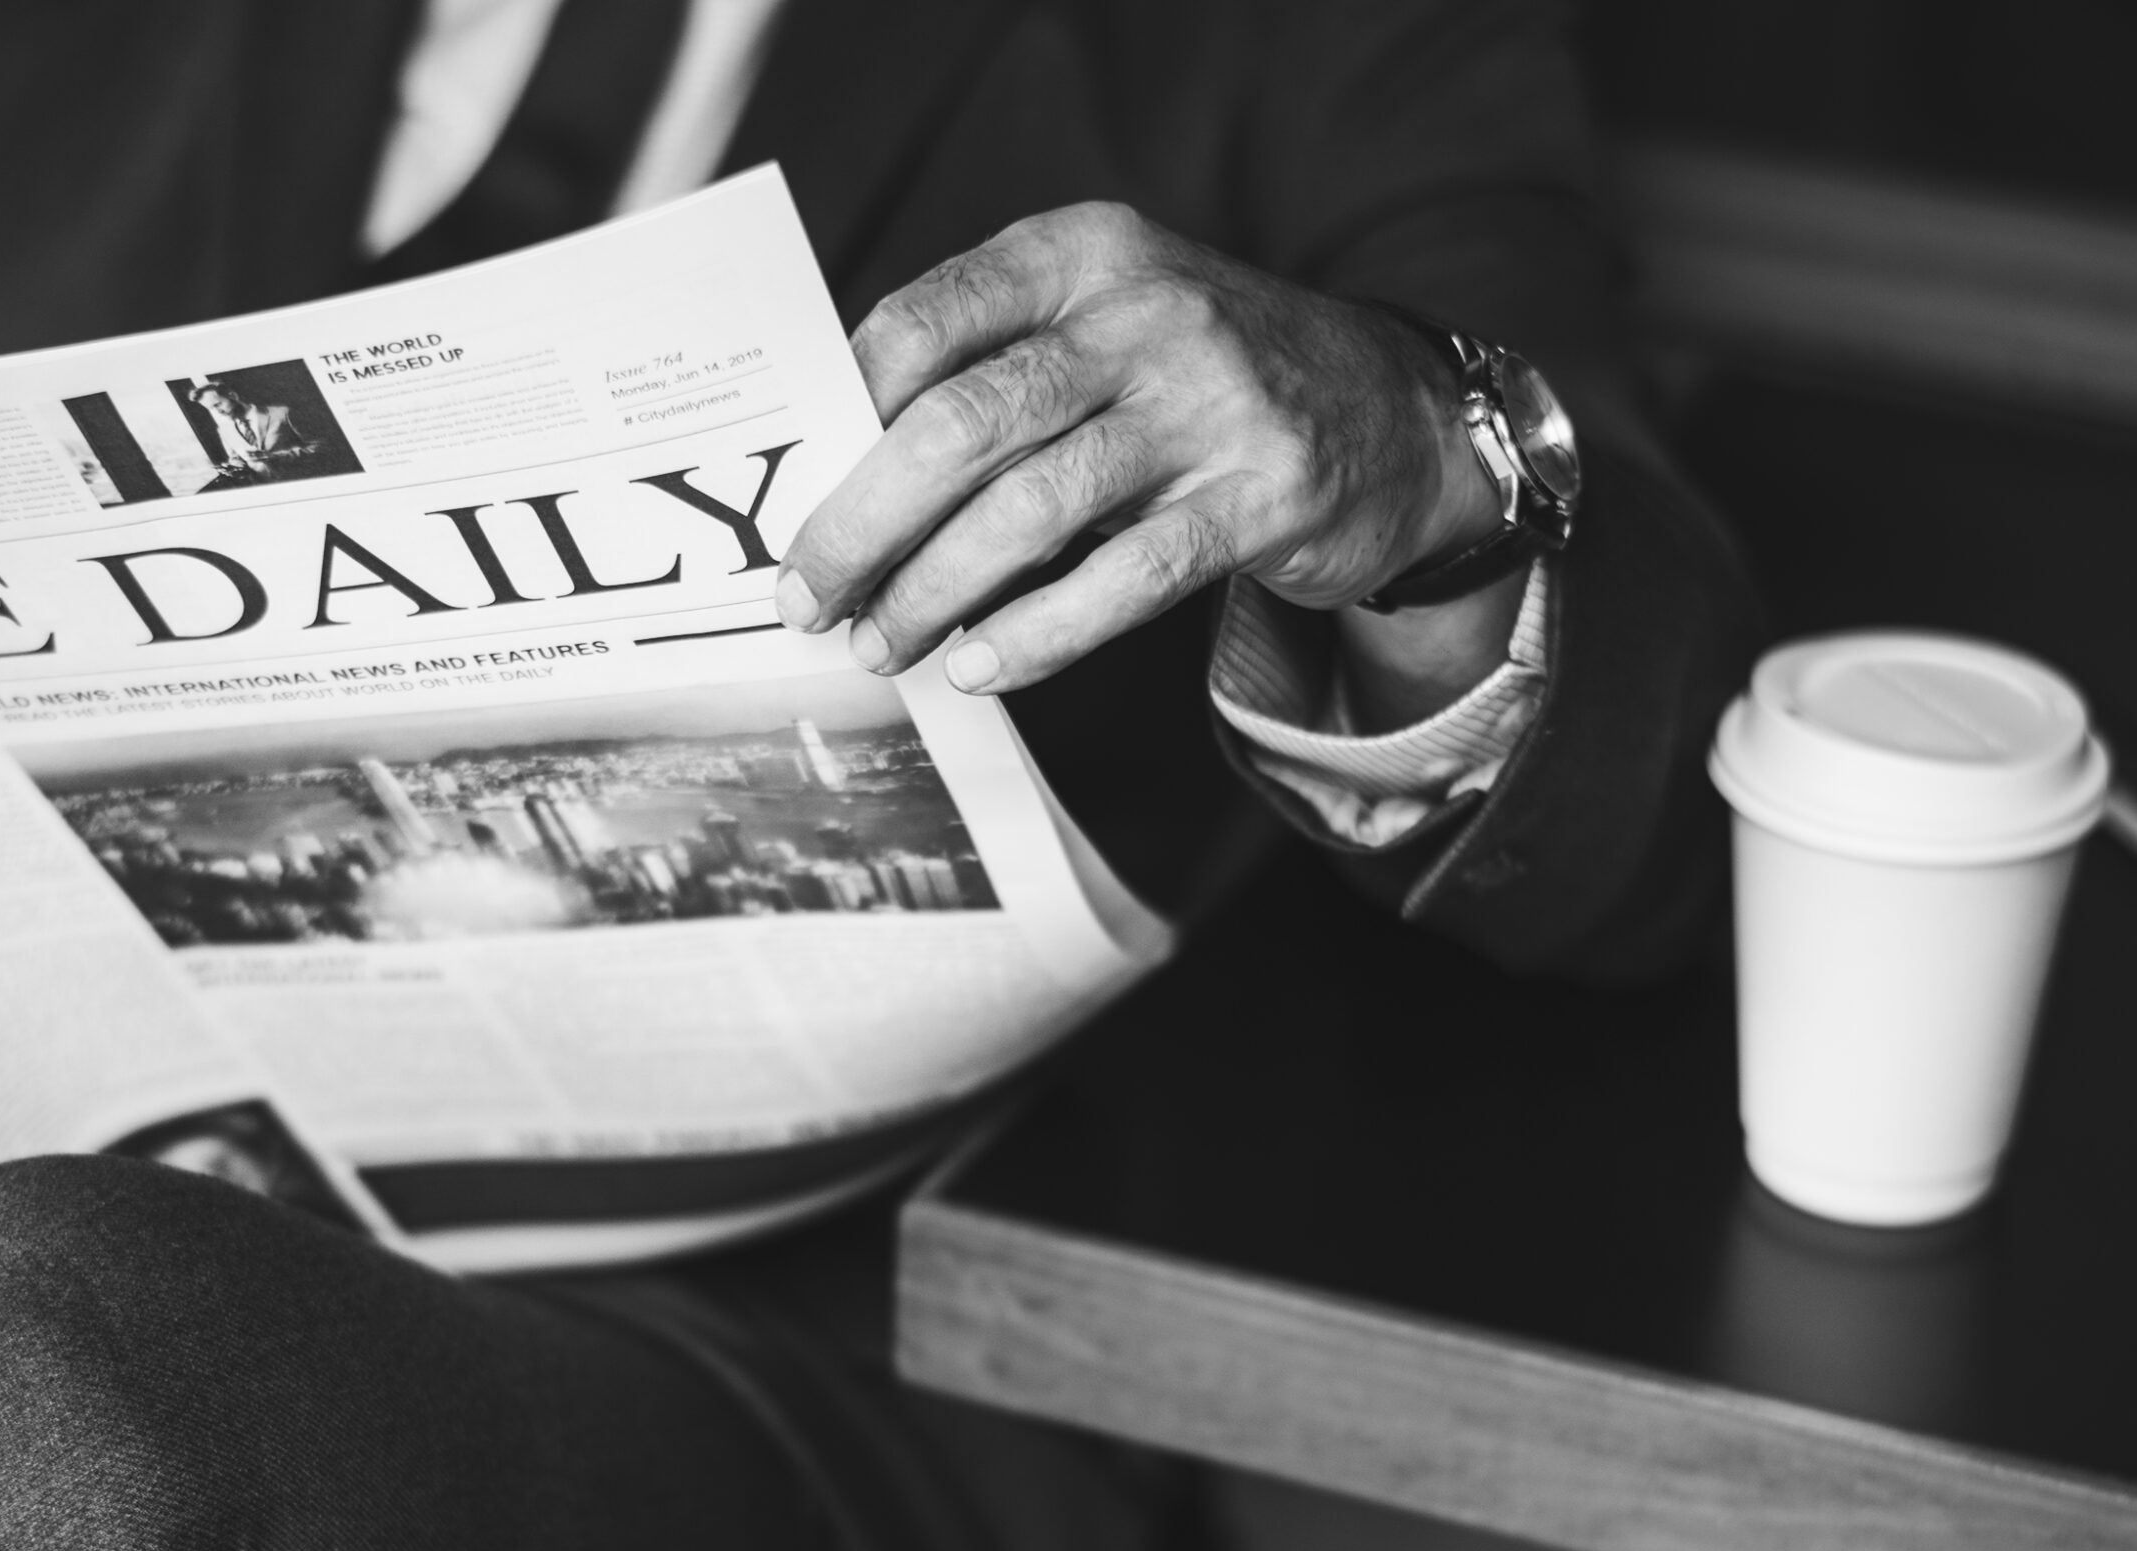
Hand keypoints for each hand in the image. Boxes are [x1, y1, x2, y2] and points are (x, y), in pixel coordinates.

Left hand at [776, 202, 1504, 693]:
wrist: (1392, 413)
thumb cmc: (1200, 383)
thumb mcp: (1102, 329)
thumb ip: (992, 374)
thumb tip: (840, 481)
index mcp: (1081, 254)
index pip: (924, 320)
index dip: (840, 412)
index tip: (786, 496)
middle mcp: (1143, 313)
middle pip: (959, 424)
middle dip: (861, 524)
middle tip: (807, 598)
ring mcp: (1207, 407)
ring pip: (1030, 510)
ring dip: (933, 591)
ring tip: (882, 644)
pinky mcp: (1257, 500)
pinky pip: (1123, 580)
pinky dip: (1036, 634)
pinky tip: (978, 667)